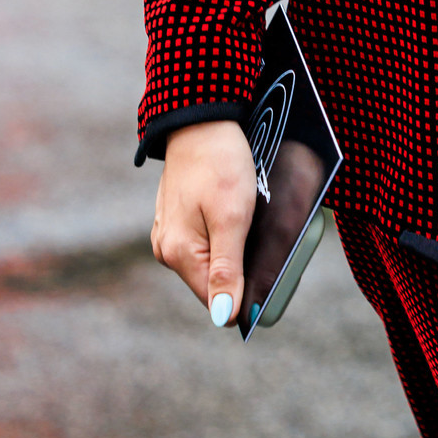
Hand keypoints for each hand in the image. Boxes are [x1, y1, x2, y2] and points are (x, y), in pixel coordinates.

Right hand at [151, 120, 256, 328]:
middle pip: (213, 282)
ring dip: (233, 251)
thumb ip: (227, 269)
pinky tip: (237, 216)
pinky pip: (203, 242)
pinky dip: (223, 235)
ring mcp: (167, 234)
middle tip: (264, 241)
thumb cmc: (220, 165)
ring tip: (252, 224)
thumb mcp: (232, 217)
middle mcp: (166, 251)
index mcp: (177, 255)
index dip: (245, 294)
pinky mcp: (175, 219)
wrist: (201, 120)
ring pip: (209, 261)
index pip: (216, 301)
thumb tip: (224, 318)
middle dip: (240, 270)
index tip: (272, 276)